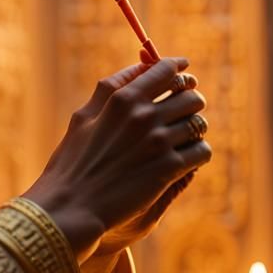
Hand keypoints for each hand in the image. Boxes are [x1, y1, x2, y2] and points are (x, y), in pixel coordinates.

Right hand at [21, 56, 211, 262]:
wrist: (71, 205)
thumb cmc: (72, 161)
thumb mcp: (83, 117)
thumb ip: (109, 89)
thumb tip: (136, 67)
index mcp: (121, 99)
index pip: (164, 70)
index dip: (178, 66)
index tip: (184, 68)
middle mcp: (143, 116)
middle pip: (189, 95)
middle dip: (190, 99)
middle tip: (185, 106)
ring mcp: (158, 142)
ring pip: (199, 123)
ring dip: (195, 128)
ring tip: (185, 134)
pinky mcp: (168, 169)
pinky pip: (202, 151)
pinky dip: (198, 152)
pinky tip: (186, 157)